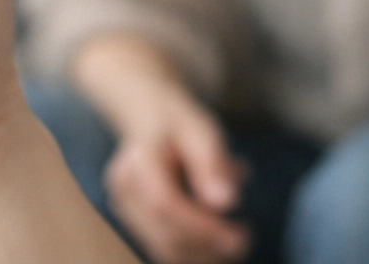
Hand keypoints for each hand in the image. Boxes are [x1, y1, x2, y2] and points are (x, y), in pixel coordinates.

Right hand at [105, 95, 248, 263]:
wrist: (148, 119)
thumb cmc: (177, 124)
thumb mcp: (201, 132)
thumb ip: (213, 165)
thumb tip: (227, 203)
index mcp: (139, 160)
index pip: (164, 205)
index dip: (202, 228)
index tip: (238, 235)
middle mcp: (125, 188)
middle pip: (163, 232)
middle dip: (207, 246)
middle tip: (243, 241)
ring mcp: (125, 207)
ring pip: (163, 247)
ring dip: (201, 255)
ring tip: (234, 244)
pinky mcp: (134, 222)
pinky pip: (163, 247)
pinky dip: (192, 253)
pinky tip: (216, 245)